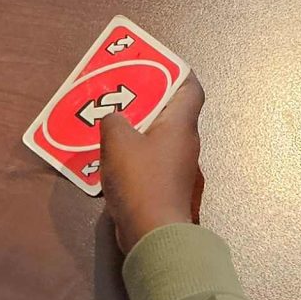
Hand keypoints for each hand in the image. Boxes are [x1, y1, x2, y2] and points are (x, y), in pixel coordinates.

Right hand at [99, 73, 203, 251]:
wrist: (153, 232)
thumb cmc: (140, 180)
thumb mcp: (117, 141)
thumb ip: (114, 120)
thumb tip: (114, 117)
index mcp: (181, 125)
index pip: (190, 89)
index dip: (177, 73)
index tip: (157, 67)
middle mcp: (185, 143)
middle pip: (170, 113)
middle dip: (147, 101)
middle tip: (121, 93)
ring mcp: (177, 167)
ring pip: (157, 137)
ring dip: (136, 129)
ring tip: (110, 123)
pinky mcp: (166, 187)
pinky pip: (150, 160)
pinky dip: (133, 153)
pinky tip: (110, 156)